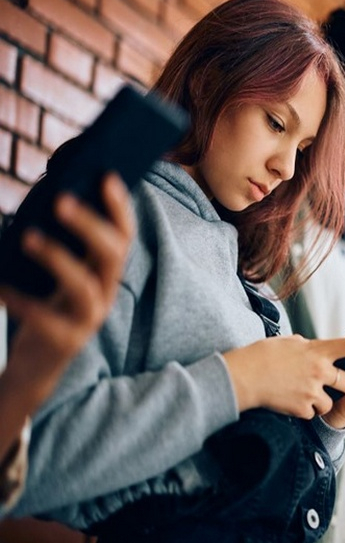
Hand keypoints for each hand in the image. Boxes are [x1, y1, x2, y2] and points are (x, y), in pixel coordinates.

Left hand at [1, 174, 134, 391]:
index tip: (107, 176)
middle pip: (112, 255)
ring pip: (84, 285)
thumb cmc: (43, 308)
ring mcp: (88, 319)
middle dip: (90, 226)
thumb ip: (63, 245)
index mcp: (104, 273)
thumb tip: (51, 198)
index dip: (120, 207)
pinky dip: (21, 300)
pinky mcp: (66, 341)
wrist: (35, 366)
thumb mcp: (58, 274)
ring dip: (58, 257)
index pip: (124, 236)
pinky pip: (45, 318)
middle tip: (60, 200)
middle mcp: (105, 293)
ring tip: (27, 236)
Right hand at [223, 333, 344, 417]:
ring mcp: (312, 391)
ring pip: (331, 401)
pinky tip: (292, 403)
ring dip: (324, 401)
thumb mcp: (288, 342)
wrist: (243, 377)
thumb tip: (313, 346)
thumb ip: (306, 346)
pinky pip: (313, 413)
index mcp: (318, 350)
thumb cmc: (262, 355)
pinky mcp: (302, 409)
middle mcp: (319, 371)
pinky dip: (306, 410)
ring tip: (307, 395)